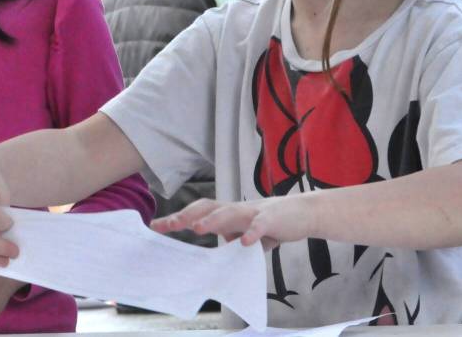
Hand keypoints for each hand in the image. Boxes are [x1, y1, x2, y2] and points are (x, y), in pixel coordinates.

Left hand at [152, 197, 316, 249]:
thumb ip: (229, 239)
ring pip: (231, 212)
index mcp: (228, 212)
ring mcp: (255, 211)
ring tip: (197, 229)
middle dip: (187, 215)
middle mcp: (238, 208)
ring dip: (213, 220)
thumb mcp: (245, 233)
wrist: (305, 213)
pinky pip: (261, 225)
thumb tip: (216, 253)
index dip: (178, 217)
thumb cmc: (271, 223)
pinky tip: (244, 242)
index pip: (199, 211)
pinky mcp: (274, 218)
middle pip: (208, 207)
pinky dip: (252, 232)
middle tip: (170, 224)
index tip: (156, 225)